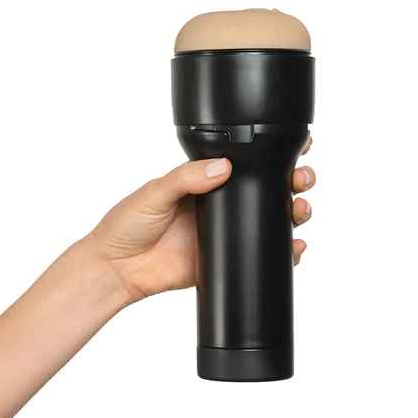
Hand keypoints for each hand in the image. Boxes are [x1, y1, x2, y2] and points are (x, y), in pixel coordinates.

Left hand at [86, 137, 315, 303]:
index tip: (297, 148)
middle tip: (301, 179)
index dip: (273, 155)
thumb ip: (187, 178)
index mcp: (206, 181)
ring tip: (300, 209)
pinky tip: (295, 248)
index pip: (246, 163)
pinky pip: (260, 255)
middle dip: (293, 182)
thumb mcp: (155, 192)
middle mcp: (221, 205)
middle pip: (268, 190)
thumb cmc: (126, 224)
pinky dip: (284, 253)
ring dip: (294, 214)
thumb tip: (223, 166)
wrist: (116, 269)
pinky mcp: (225, 260)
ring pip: (271, 222)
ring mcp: (225, 233)